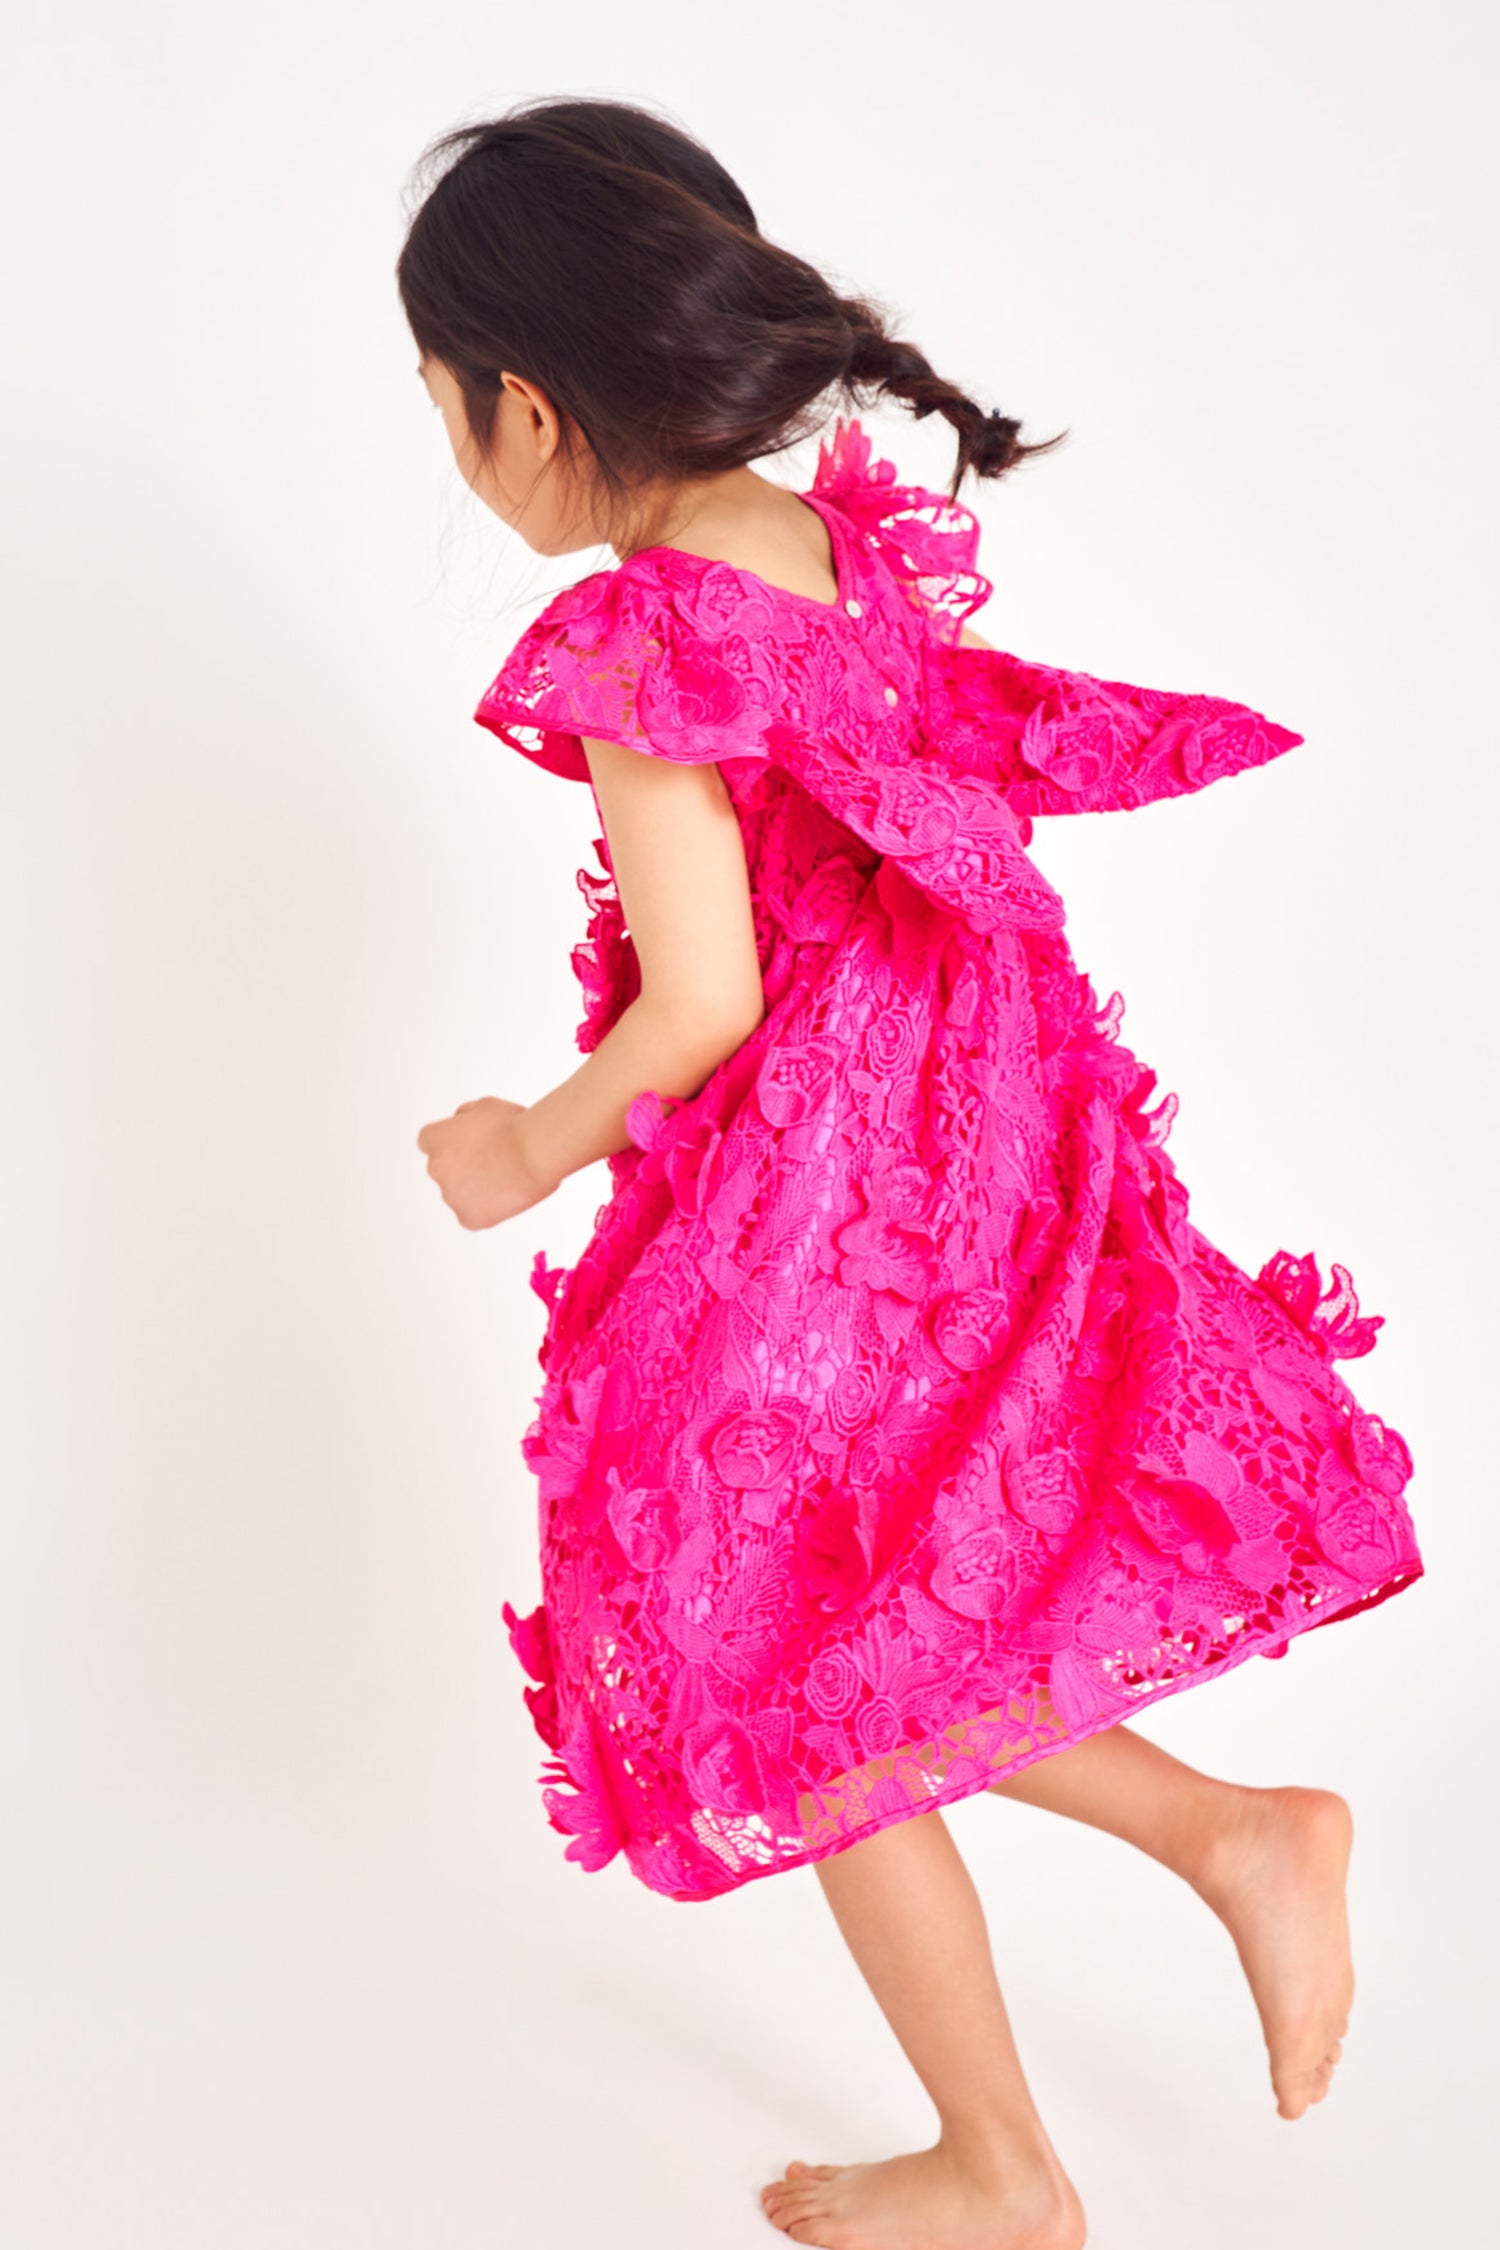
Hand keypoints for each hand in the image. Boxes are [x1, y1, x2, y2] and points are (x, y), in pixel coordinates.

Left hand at [415, 1096, 554, 1229]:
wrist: (535, 1152)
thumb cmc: (514, 1125)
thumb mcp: (483, 1106)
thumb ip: (464, 1116)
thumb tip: (460, 1124)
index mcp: (435, 1139)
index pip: (429, 1143)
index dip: (451, 1144)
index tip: (468, 1146)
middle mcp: (435, 1168)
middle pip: (445, 1171)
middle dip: (463, 1168)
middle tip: (494, 1163)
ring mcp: (450, 1195)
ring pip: (460, 1195)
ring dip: (476, 1190)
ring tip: (506, 1178)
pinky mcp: (468, 1218)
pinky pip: (474, 1216)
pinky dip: (488, 1210)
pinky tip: (506, 1197)